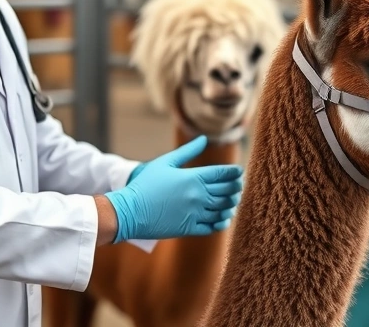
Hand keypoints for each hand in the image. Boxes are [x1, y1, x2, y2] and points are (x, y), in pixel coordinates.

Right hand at [105, 135, 242, 241]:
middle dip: (236, 188)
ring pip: (223, 210)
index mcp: (194, 177)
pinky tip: (223, 218)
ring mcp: (195, 214)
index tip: (239, 172)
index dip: (235, 173)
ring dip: (231, 205)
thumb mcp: (165, 163)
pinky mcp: (189, 229)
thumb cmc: (145, 184)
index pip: (224, 174)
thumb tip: (204, 139)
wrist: (129, 211)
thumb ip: (187, 151)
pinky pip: (213, 227)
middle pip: (228, 191)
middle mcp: (198, 196)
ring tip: (232, 202)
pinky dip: (222, 222)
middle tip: (238, 187)